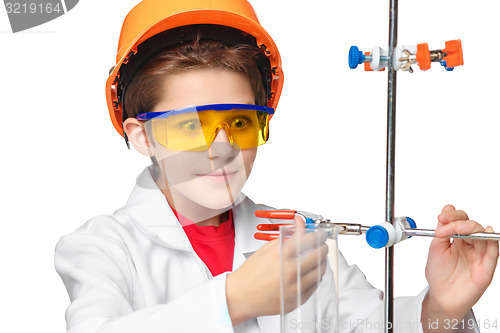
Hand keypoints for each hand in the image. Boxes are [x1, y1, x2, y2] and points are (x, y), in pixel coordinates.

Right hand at [226, 216, 328, 325]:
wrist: (239, 296)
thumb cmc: (250, 274)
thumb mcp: (266, 249)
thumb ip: (286, 236)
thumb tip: (300, 223)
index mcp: (281, 255)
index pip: (309, 239)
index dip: (318, 235)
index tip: (321, 234)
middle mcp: (290, 270)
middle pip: (319, 254)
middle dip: (323, 247)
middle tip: (322, 246)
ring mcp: (295, 287)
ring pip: (320, 271)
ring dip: (322, 263)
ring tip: (317, 260)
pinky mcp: (297, 300)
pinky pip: (315, 286)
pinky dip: (315, 278)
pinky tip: (309, 274)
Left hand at [423, 205, 498, 328]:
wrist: (442, 296)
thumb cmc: (439, 274)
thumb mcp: (436, 248)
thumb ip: (442, 230)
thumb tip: (446, 210)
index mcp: (458, 239)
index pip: (460, 220)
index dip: (452, 216)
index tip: (441, 217)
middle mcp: (470, 245)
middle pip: (472, 226)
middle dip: (459, 221)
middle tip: (445, 224)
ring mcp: (479, 255)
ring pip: (483, 235)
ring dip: (471, 228)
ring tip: (457, 229)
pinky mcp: (486, 267)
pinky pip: (493, 251)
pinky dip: (491, 241)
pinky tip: (486, 232)